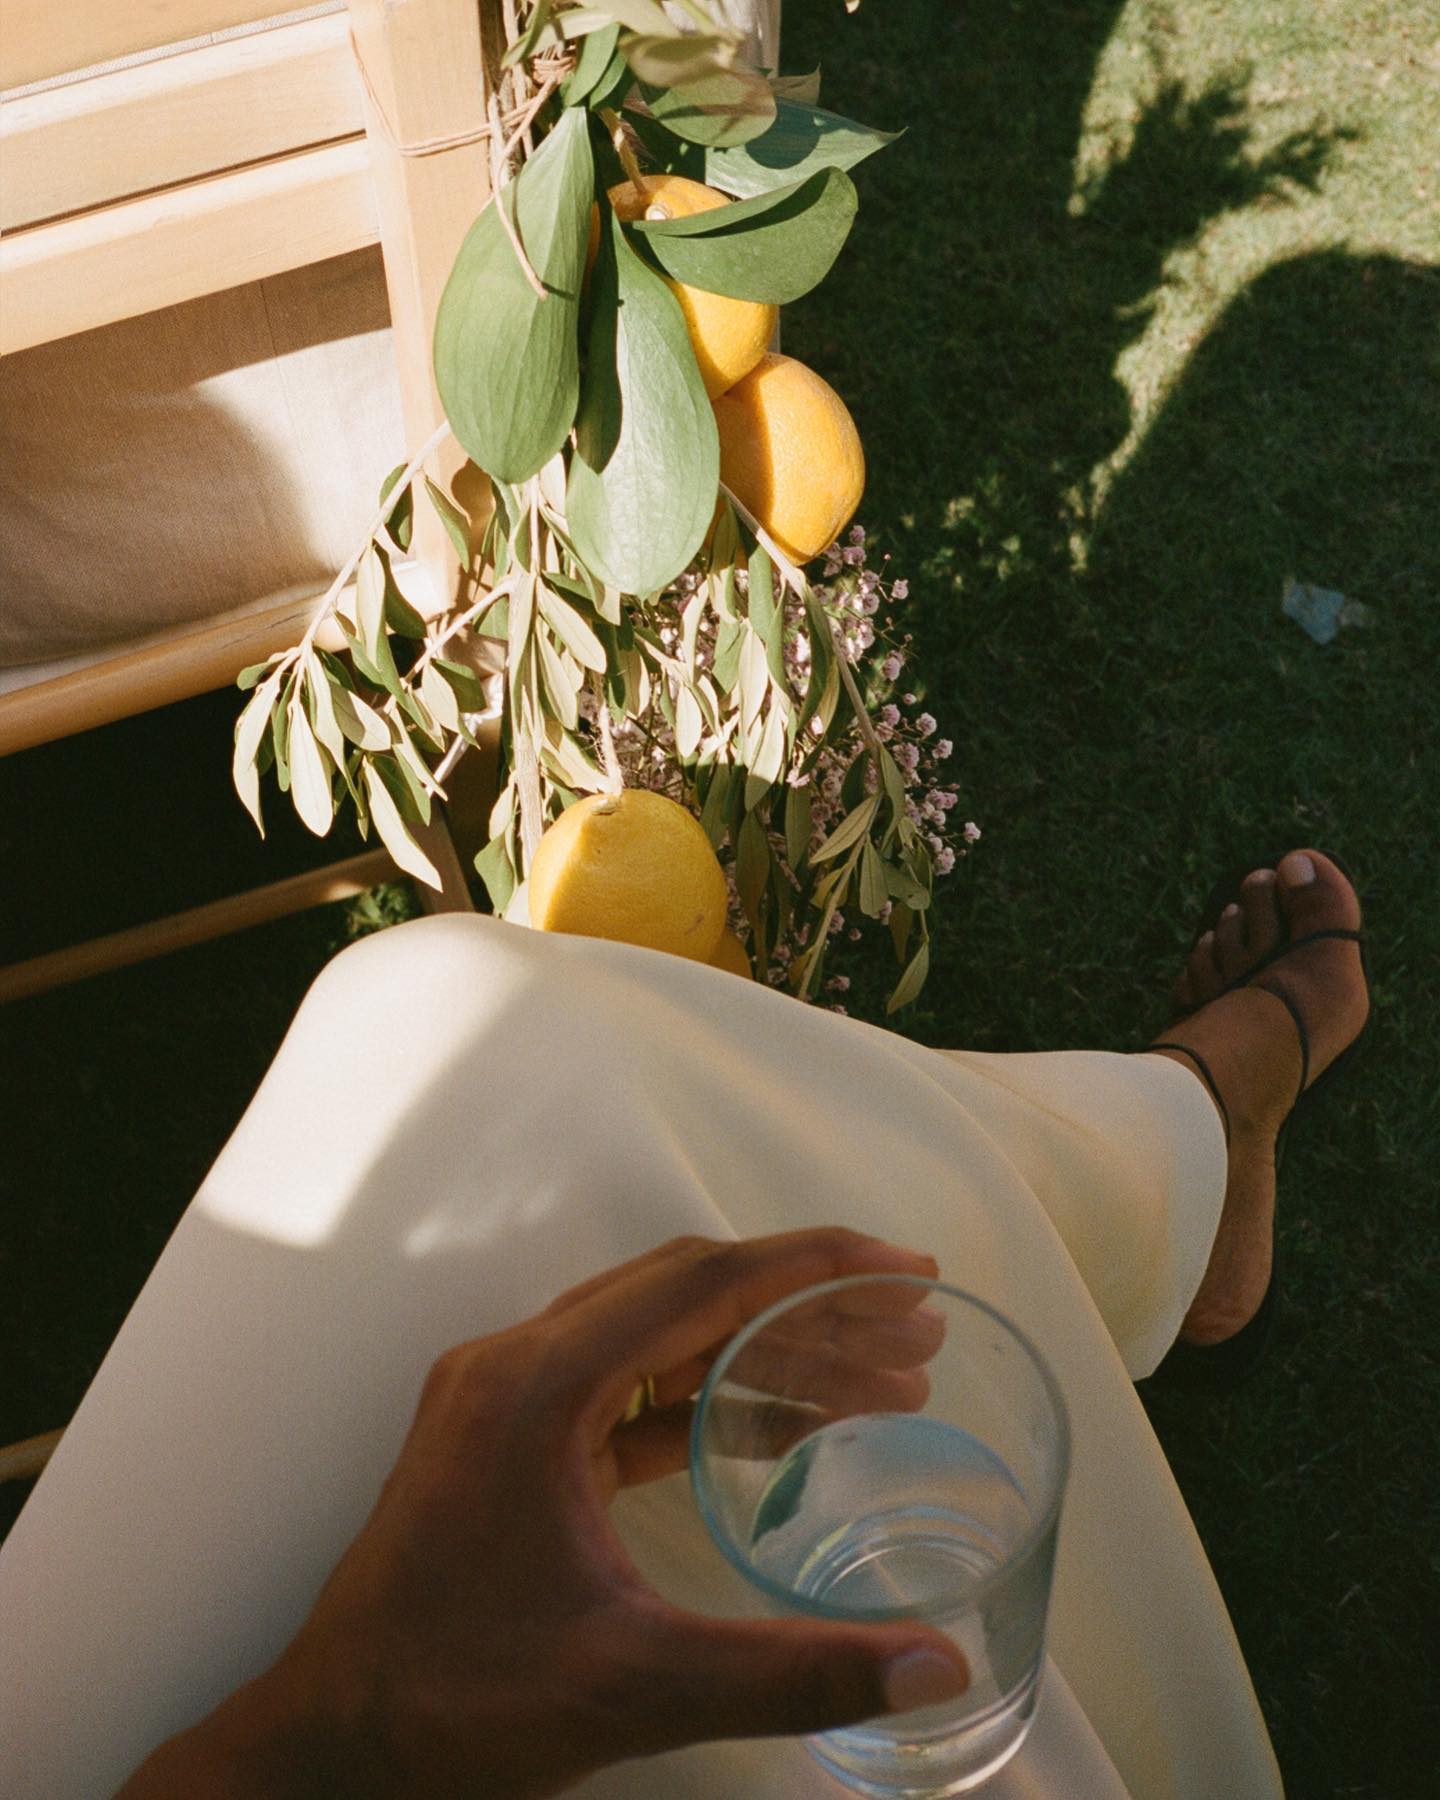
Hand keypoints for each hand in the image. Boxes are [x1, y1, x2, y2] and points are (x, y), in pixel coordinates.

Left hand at [120, 1229, 968, 1798]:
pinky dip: (712, 1395)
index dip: (815, 1264)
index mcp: (538, 1385)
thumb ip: (790, 1673)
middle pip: (691, 1293)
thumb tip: (935, 1665)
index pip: (703, 1282)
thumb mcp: (633, 1688)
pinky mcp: (511, 1437)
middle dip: (810, 1304)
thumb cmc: (453, 1704)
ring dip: (768, 1349)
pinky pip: (631, 1386)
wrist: (335, 1744)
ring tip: (878, 1382)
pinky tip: (787, 1429)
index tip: (901, 1266)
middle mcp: (519, 1364)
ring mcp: (508, 1396)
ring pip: (664, 1335)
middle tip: (913, 1328)